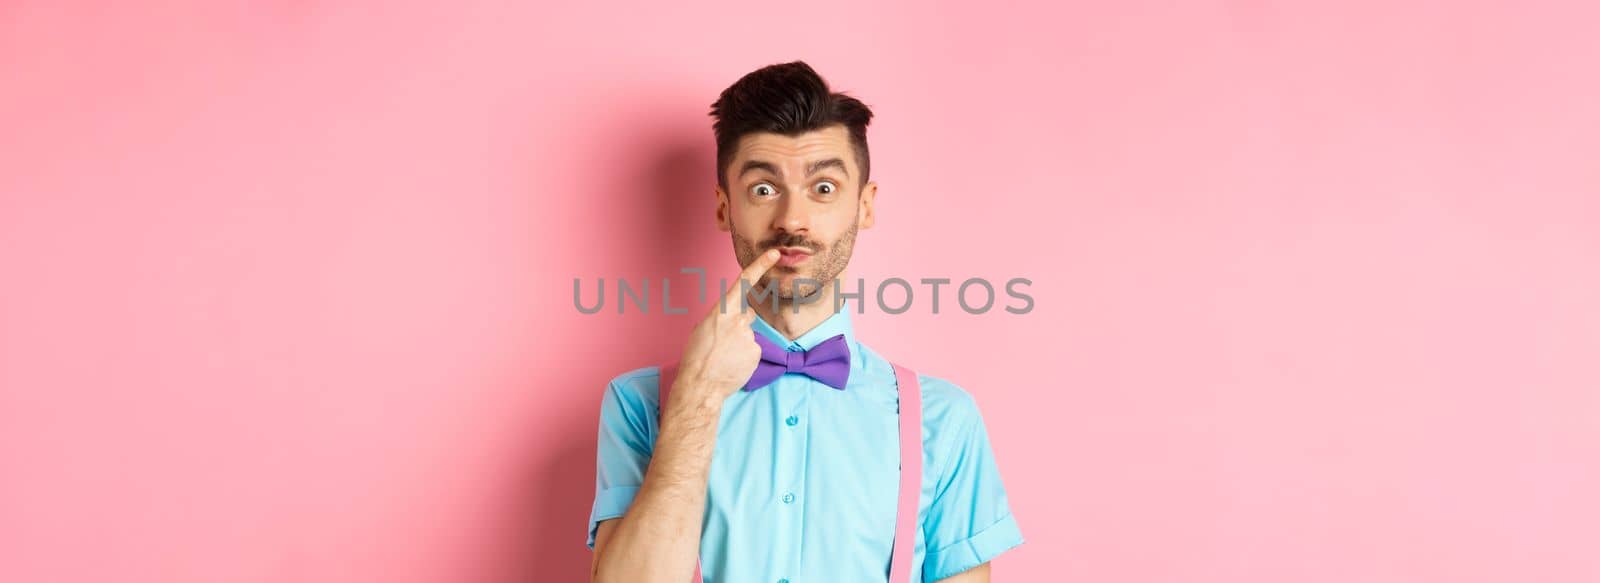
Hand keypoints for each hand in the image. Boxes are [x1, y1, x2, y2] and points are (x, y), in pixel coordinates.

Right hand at [670, 248, 780, 407]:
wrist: (700, 384)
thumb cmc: (696, 357)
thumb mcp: (703, 328)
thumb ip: (722, 317)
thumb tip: (736, 317)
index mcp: (721, 311)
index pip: (744, 282)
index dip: (761, 265)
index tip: (775, 254)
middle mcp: (738, 320)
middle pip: (747, 316)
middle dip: (739, 326)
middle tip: (723, 344)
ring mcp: (749, 336)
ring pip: (749, 336)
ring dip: (740, 345)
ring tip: (725, 358)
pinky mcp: (756, 351)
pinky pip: (753, 351)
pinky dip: (746, 357)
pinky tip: (733, 365)